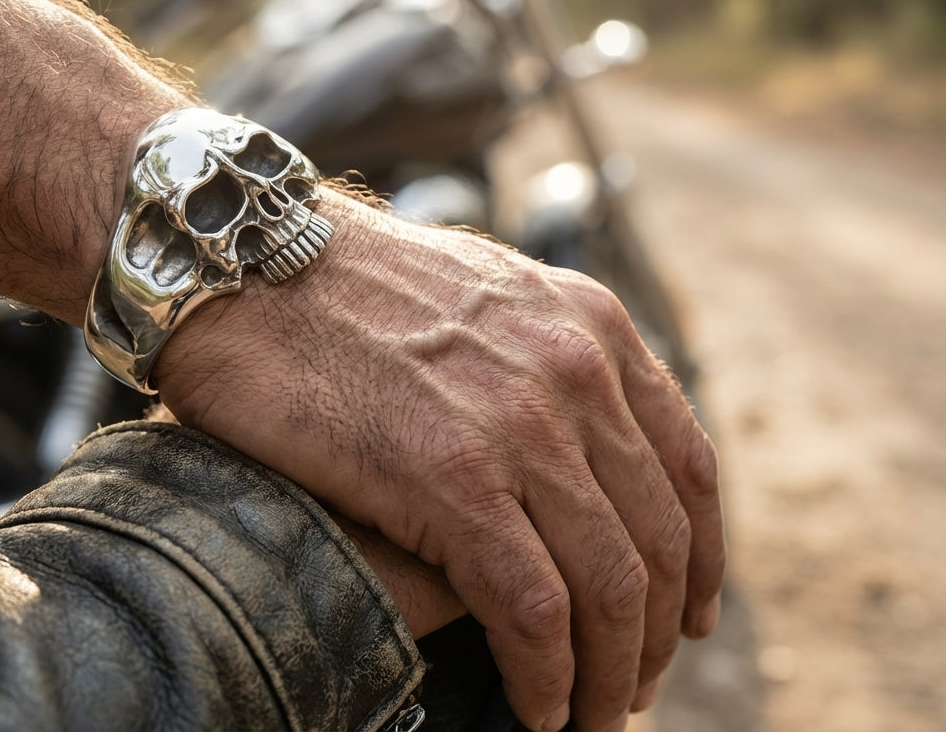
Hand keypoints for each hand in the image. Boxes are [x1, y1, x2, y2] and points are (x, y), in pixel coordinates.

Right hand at [153, 189, 725, 731]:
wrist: (244, 260)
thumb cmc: (340, 286)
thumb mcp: (479, 298)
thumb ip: (537, 360)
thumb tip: (559, 447)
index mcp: (589, 326)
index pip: (688, 465)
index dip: (701, 559)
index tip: (687, 614)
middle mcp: (574, 370)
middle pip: (659, 538)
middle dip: (655, 633)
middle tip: (632, 684)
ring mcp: (518, 424)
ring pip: (610, 585)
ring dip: (610, 672)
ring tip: (589, 713)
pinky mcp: (450, 478)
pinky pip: (533, 609)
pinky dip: (547, 676)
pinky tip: (537, 706)